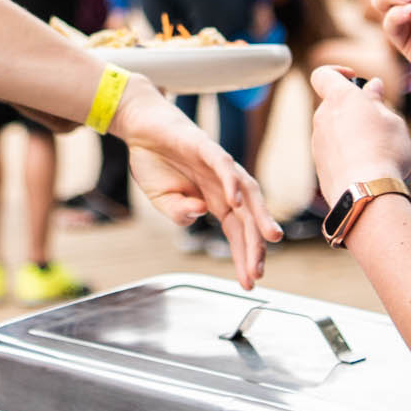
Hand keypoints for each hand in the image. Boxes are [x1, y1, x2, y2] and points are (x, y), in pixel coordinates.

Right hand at [112, 79, 280, 286]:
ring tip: (269, 236)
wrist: (141, 127)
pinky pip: (224, 165)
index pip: (237, 234)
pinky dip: (232, 181)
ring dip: (260, 214)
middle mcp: (223, 185)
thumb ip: (178, 213)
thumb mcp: (161, 200)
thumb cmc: (155, 162)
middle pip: (248, 218)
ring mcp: (218, 166)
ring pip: (247, 191)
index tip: (248, 283)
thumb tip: (198, 215)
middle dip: (255, 246)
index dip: (242, 257)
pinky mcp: (206, 146)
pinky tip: (235, 201)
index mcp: (215, 201)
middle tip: (259, 272)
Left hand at [308, 66, 410, 205]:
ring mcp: (317, 142)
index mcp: (339, 98)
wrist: (365, 193)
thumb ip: (377, 101)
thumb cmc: (385, 151)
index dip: (337, 71)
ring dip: (351, 133)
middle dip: (354, 109)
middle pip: (334, 104)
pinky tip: (367, 167)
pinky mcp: (319, 165)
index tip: (355, 79)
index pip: (323, 74)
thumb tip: (372, 87)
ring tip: (377, 149)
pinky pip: (333, 151)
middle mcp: (322, 117)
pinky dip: (347, 153)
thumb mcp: (392, 120)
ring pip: (334, 129)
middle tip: (379, 122)